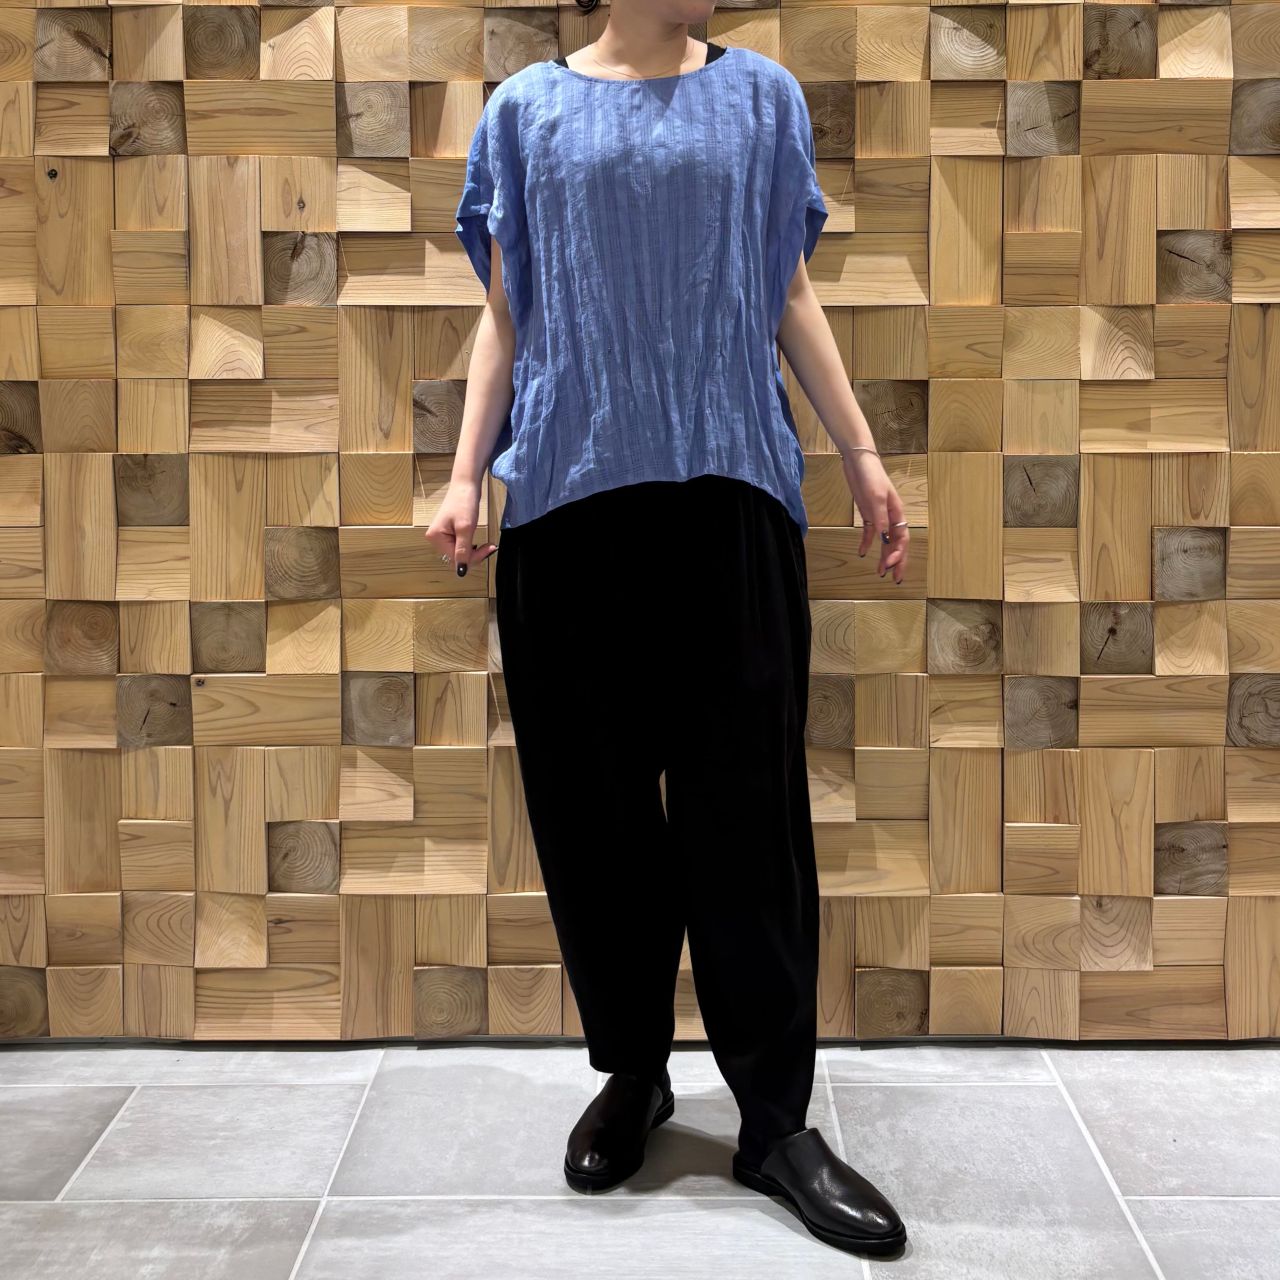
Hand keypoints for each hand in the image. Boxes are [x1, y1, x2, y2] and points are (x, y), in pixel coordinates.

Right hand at [425, 479, 497, 577]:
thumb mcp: (465, 527)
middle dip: (474, 555)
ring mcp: (442, 535)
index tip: (490, 548)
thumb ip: (463, 550)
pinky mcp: (449, 532)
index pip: (456, 558)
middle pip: (456, 557)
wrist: (466, 484)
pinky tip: (478, 542)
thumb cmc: (464, 502)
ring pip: (459, 553)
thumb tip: (461, 571)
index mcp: (435, 537)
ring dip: (473, 551)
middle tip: (490, 547)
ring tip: (486, 544)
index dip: (474, 557)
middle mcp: (435, 538)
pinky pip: (460, 546)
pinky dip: (470, 546)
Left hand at [842, 451, 909, 585]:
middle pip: (897, 543)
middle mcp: (891, 516)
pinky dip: (867, 543)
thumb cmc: (870, 475)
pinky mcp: (868, 513)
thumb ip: (880, 517)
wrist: (859, 461)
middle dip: (897, 561)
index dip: (897, 554)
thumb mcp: (875, 496)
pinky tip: (863, 553)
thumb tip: (884, 537)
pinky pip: (870, 532)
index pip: (901, 539)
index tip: (887, 566)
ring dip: (884, 556)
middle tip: (895, 579)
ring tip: (880, 573)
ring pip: (885, 541)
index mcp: (897, 513)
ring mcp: (879, 515)